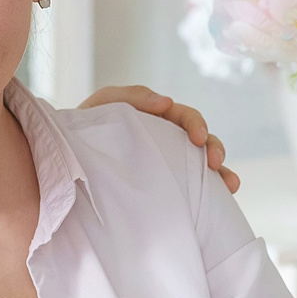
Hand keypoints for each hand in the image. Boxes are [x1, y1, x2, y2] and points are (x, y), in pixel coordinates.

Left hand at [80, 85, 237, 193]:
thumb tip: (167, 102)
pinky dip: (211, 192)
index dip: (196, 125)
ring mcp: (169, 164)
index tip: (198, 139)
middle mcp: (169, 141)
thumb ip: (132, 96)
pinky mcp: (166, 185)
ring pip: (203, 166)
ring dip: (222, 172)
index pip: (185, 117)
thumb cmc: (85, 128)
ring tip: (231, 185)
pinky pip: (192, 188)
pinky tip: (222, 201)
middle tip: (216, 164)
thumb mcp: (103, 104)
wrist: (65, 160)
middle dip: (215, 149)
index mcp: (158, 119)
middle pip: (202, 141)